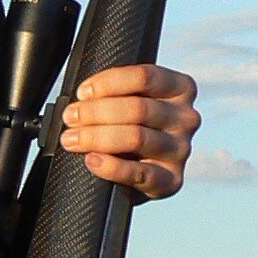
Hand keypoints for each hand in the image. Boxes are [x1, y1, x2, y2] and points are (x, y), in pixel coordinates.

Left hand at [62, 63, 200, 198]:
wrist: (143, 173)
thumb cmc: (132, 128)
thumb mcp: (132, 102)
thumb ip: (118, 93)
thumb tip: (84, 96)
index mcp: (180, 89)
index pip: (145, 77)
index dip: (108, 83)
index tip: (83, 93)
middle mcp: (186, 117)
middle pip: (138, 108)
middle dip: (96, 112)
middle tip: (71, 117)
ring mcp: (181, 150)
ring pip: (136, 137)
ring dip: (96, 137)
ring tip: (72, 139)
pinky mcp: (172, 180)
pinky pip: (139, 173)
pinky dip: (111, 167)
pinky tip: (93, 161)